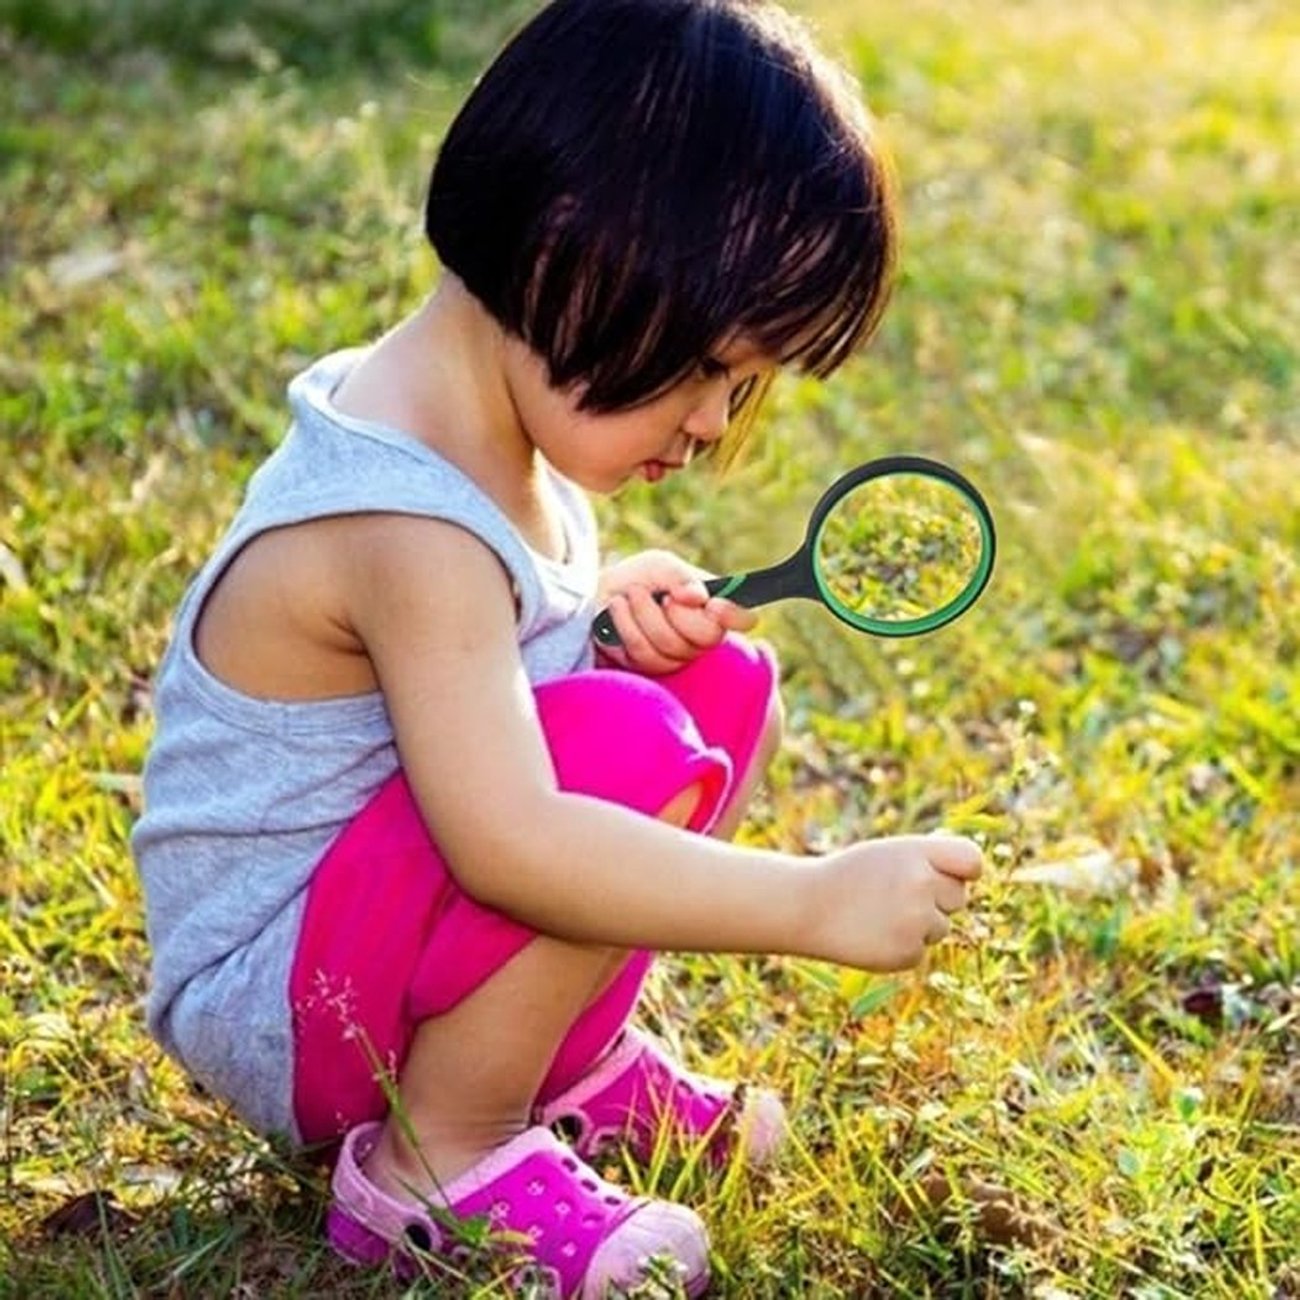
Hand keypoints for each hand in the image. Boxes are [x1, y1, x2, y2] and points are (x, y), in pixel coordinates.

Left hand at [595, 548, 756, 674]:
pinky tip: (618, 608)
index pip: (743, 618)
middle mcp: (701, 636)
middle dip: (679, 613)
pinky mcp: (648, 668)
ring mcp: (677, 656)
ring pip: (670, 645)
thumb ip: (680, 577)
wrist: (600, 594)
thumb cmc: (639, 579)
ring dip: (644, 613)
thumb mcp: (660, 566)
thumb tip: (698, 596)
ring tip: (632, 594)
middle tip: (663, 596)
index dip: (735, 615)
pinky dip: (626, 624)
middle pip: (707, 637)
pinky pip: (643, 653)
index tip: (715, 605)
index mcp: (713, 608)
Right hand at [804, 834, 982, 970]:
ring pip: (941, 927)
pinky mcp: (907, 953)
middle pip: (958, 897)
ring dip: (918, 925)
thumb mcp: (887, 855)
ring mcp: (916, 921)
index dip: (965, 870)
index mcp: (917, 853)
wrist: (806, 907)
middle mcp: (921, 884)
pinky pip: (920, 950)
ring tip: (879, 915)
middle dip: (936, 899)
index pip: (972, 860)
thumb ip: (927, 861)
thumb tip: (968, 873)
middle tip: (896, 896)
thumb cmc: (849, 876)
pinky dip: (901, 946)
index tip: (952, 875)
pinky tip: (872, 935)